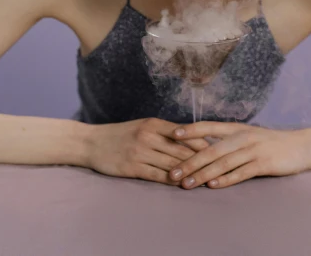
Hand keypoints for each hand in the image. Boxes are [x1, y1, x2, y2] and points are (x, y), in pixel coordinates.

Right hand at [87, 118, 210, 185]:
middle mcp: (149, 136)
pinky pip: (158, 176)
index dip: (204, 145)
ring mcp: (140, 152)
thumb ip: (164, 132)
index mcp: (153, 124)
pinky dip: (173, 181)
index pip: (186, 135)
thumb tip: (191, 140)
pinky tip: (183, 186)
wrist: (91, 142)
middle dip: (202, 161)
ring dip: (191, 174)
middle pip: (182, 150)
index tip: (219, 152)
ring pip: (173, 164)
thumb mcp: (143, 126)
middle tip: (219, 169)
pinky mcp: (133, 167)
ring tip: (206, 180)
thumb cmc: (120, 135)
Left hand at [166, 122, 310, 188]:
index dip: (190, 130)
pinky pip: (241, 172)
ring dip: (203, 174)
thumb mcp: (246, 135)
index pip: (208, 126)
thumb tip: (198, 146)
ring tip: (187, 184)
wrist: (299, 146)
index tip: (171, 134)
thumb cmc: (267, 142)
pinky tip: (213, 186)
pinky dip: (226, 179)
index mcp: (235, 128)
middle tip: (172, 173)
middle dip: (189, 162)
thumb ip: (225, 139)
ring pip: (223, 163)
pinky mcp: (263, 163)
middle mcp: (242, 137)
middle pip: (211, 149)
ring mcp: (253, 150)